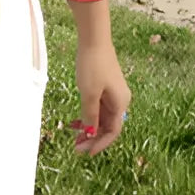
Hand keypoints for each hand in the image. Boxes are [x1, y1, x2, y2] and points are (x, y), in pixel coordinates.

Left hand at [71, 41, 130, 155]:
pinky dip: (88, 116)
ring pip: (101, 118)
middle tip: (75, 147)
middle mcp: (120, 100)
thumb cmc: (93, 66)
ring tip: (74, 137)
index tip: (85, 153)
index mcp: (120, 103)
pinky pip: (98, 108)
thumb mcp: (89, 94)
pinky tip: (76, 121)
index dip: (99, 144)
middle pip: (107, 126)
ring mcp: (112, 93)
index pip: (112, 132)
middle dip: (92, 138)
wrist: (94, 40)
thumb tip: (90, 133)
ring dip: (89, 128)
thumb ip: (90, 116)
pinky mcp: (105, 87)